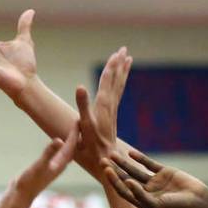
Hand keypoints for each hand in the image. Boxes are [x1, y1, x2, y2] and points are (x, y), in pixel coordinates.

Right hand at [13, 126, 77, 198]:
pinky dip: (61, 146)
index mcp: (61, 163)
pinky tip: (60, 144)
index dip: (75, 132)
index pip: (71, 144)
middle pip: (72, 147)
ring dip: (70, 140)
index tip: (80, 119)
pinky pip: (59, 154)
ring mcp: (54, 167)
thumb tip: (59, 140)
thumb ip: (49, 153)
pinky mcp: (48, 168)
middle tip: (81, 121)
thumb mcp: (39, 165)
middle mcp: (60, 165)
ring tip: (73, 130)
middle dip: (76, 135)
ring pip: (67, 151)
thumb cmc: (29, 181)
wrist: (21, 195)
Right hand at [74, 47, 132, 177]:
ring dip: (122, 71)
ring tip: (127, 59)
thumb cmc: (91, 144)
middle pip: (116, 80)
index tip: (116, 53)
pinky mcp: (111, 115)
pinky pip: (117, 94)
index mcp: (103, 104)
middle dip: (119, 64)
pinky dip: (119, 83)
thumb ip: (82, 105)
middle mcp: (110, 105)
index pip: (107, 81)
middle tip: (124, 49)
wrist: (105, 158)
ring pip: (119, 86)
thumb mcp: (84, 124)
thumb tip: (80, 86)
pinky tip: (120, 80)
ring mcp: (112, 110)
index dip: (111, 66)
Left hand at [102, 150, 207, 207]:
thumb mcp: (157, 204)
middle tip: (103, 160)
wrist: (199, 201)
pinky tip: (130, 153)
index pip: (123, 190)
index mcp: (143, 202)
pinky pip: (149, 164)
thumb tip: (126, 182)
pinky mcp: (165, 172)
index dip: (114, 180)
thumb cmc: (178, 207)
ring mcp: (155, 182)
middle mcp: (147, 192)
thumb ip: (141, 195)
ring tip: (113, 154)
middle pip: (126, 179)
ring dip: (124, 163)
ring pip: (135, 170)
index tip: (106, 170)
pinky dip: (140, 158)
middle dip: (114, 170)